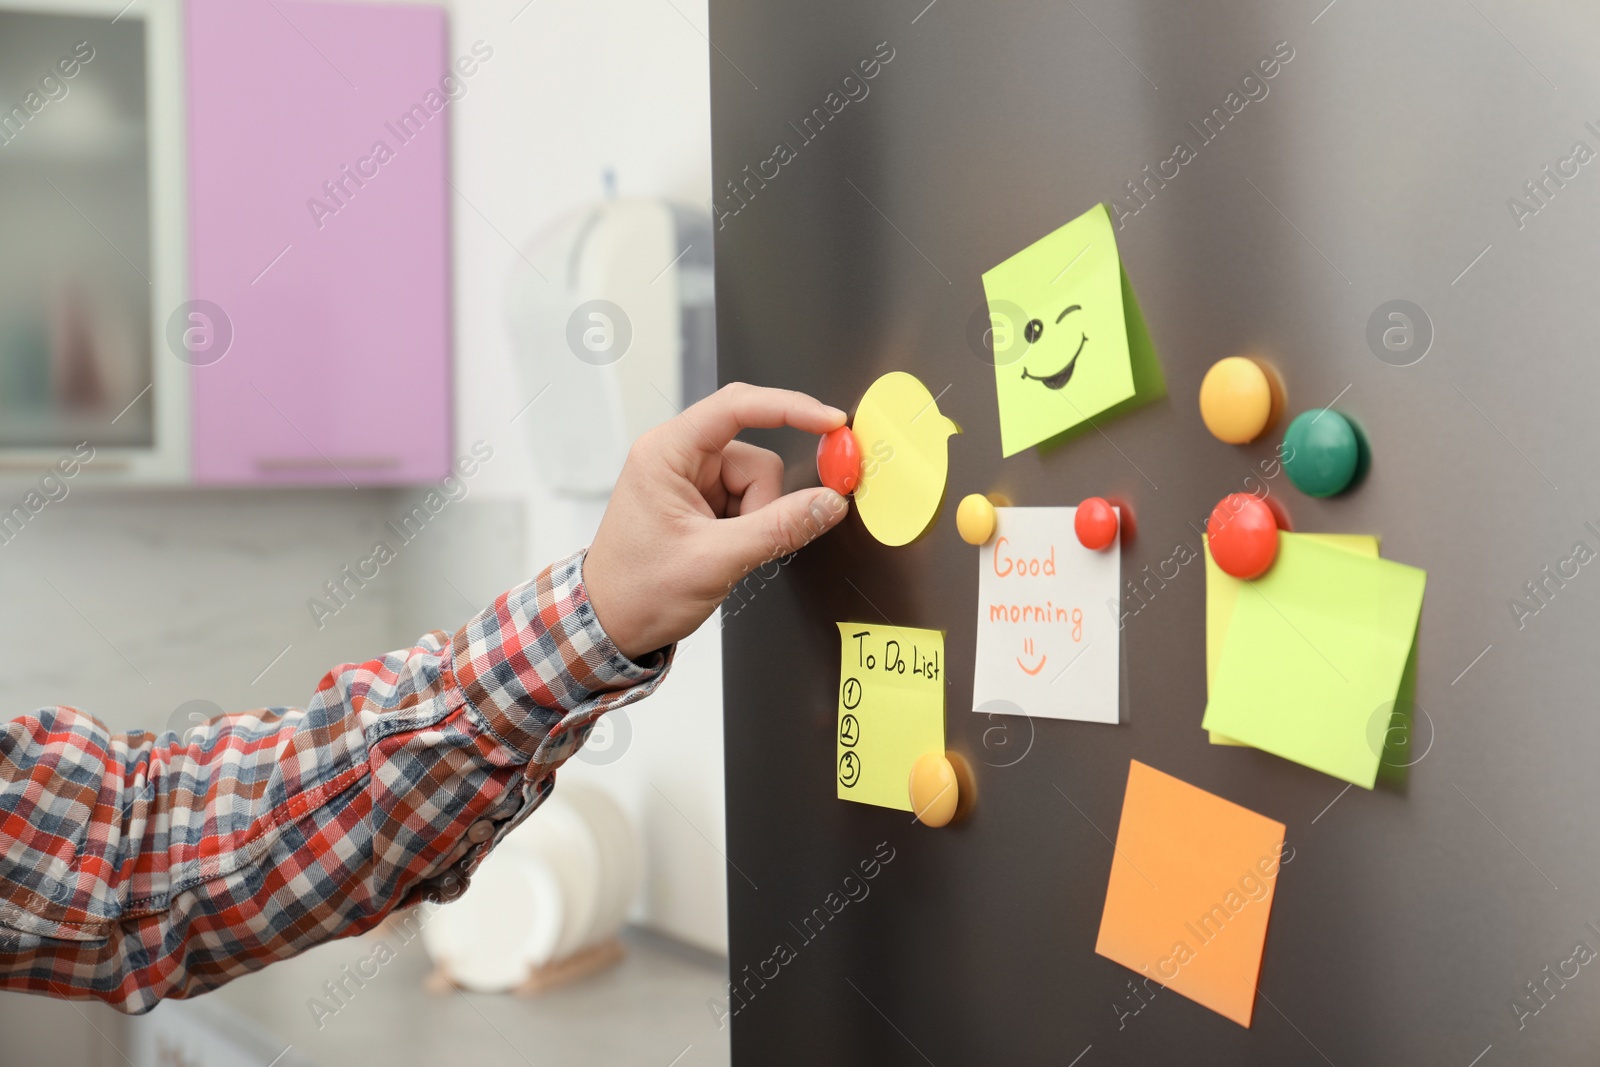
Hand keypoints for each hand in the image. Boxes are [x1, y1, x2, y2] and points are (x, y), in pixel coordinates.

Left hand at [584, 383, 849, 659]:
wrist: (611, 625)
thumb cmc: (636, 590)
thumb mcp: (714, 560)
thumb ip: (779, 529)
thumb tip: (829, 503)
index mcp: (666, 452)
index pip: (738, 406)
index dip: (791, 408)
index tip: (831, 423)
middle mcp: (678, 456)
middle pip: (757, 457)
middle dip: (764, 503)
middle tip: (745, 541)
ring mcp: (692, 480)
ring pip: (759, 484)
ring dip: (756, 521)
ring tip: (723, 552)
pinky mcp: (703, 501)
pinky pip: (751, 502)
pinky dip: (750, 528)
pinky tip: (724, 549)